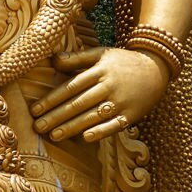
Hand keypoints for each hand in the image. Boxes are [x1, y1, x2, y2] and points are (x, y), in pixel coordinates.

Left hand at [31, 47, 169, 142]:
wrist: (157, 67)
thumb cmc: (122, 61)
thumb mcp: (100, 54)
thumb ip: (76, 58)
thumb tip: (52, 60)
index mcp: (98, 71)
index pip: (70, 87)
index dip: (51, 99)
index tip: (35, 110)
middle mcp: (108, 86)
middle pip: (78, 103)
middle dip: (56, 116)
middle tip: (37, 127)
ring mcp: (121, 101)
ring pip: (93, 116)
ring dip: (72, 127)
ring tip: (54, 135)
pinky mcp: (132, 114)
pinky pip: (115, 125)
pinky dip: (101, 131)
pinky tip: (86, 138)